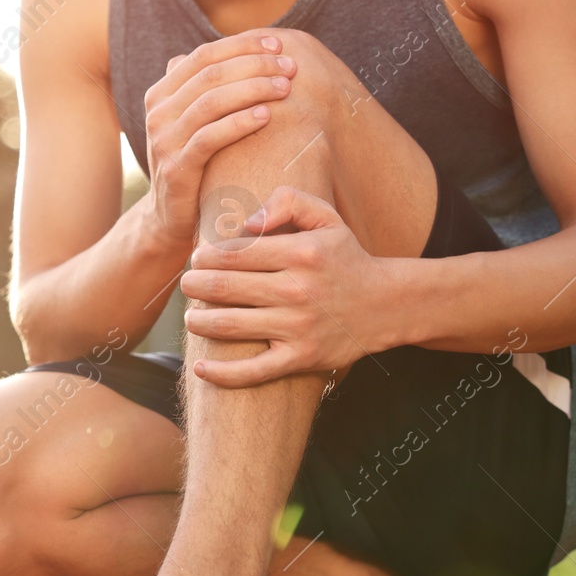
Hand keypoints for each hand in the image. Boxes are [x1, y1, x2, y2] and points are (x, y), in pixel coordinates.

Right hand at [140, 31, 297, 247]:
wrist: (171, 216)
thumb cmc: (196, 162)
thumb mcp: (196, 122)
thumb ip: (208, 89)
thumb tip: (249, 51)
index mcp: (161, 93)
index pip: (203, 55)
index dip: (242, 45)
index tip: (278, 45)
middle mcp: (157, 112)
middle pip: (210, 74)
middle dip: (254, 65)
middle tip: (289, 67)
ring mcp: (163, 141)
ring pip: (211, 101)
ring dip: (253, 89)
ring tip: (285, 88)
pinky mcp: (176, 168)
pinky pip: (210, 137)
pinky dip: (240, 122)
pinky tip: (267, 116)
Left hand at [179, 186, 392, 387]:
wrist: (387, 304)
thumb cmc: (345, 258)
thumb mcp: (326, 217)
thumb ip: (287, 201)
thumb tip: (247, 223)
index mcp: (300, 252)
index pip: (234, 252)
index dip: (205, 256)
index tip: (198, 259)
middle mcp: (297, 290)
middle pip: (224, 287)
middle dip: (195, 285)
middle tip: (188, 285)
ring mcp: (298, 327)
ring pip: (229, 325)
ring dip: (198, 322)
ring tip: (191, 317)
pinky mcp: (301, 358)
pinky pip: (252, 372)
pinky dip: (221, 374)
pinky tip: (200, 368)